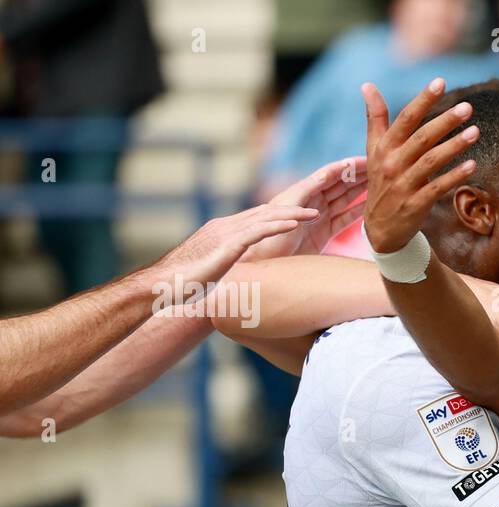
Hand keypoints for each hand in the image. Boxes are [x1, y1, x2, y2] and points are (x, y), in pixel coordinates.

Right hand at [154, 203, 319, 298]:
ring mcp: (225, 234)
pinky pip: (257, 232)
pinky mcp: (226, 246)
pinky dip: (277, 227)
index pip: (257, 220)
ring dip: (292, 215)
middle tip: (316, 210)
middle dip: (291, 210)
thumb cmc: (184, 285)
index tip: (301, 217)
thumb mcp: (214, 274)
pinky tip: (295, 225)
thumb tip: (242, 283)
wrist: (162, 285)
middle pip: (265, 214)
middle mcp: (225, 228)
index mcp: (223, 233)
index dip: (280, 217)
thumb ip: (229, 272)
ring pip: (265, 218)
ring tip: (314, 214)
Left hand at [241, 156, 368, 260]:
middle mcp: (313, 201)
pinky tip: (371, 206)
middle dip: (358, 174)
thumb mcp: (284, 210)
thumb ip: (303, 194)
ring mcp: (320, 217)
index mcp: (303, 192)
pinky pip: (345, 218)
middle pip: (340, 183)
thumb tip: (324, 183)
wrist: (263, 261)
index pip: (330, 174)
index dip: (348, 166)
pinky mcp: (324, 233)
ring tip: (379, 183)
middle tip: (379, 167)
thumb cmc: (268, 234)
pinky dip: (358, 212)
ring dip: (361, 190)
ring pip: (345, 199)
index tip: (366, 159)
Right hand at [361, 77, 478, 252]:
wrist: (380, 227)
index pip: (405, 118)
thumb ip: (375, 118)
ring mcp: (404, 184)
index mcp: (384, 147)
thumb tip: (367, 84)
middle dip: (445, 121)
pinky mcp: (416, 204)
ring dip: (455, 146)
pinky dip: (455, 175)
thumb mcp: (374, 149)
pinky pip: (438, 187)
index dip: (423, 100)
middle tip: (467, 107)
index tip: (440, 82)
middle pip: (422, 138)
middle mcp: (393, 163)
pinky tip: (472, 165)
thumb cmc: (381, 181)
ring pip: (432, 161)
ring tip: (475, 132)